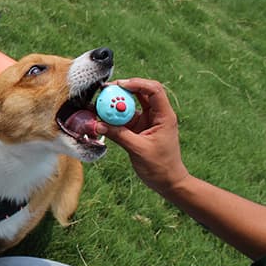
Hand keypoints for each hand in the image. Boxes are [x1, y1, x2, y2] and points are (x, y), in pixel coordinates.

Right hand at [95, 78, 189, 195]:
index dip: (137, 84)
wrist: (168, 182)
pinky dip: (115, 117)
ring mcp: (148, 121)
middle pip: (141, 93)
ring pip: (132, 105)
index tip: (118, 85)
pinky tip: (103, 117)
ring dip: (117, 103)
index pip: (153, 90)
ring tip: (101, 103)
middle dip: (123, 90)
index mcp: (164, 116)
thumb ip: (118, 134)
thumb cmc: (160, 166)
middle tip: (105, 91)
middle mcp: (157, 115)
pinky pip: (126, 118)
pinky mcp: (140, 129)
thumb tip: (98, 124)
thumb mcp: (137, 149)